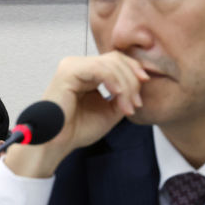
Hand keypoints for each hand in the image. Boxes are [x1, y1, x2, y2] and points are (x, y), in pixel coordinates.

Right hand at [5, 51, 148, 177]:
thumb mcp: (111, 109)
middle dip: (132, 81)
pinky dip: (114, 81)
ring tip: (127, 106)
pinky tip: (117, 95)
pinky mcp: (68, 72)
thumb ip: (125, 94)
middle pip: (117, 60)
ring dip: (126, 85)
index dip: (134, 69)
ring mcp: (73, 66)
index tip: (145, 84)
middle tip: (136, 103)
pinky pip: (99, 69)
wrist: (59, 144)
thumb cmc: (79, 129)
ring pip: (111, 64)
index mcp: (89, 72)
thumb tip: (140, 82)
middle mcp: (80, 66)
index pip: (117, 60)